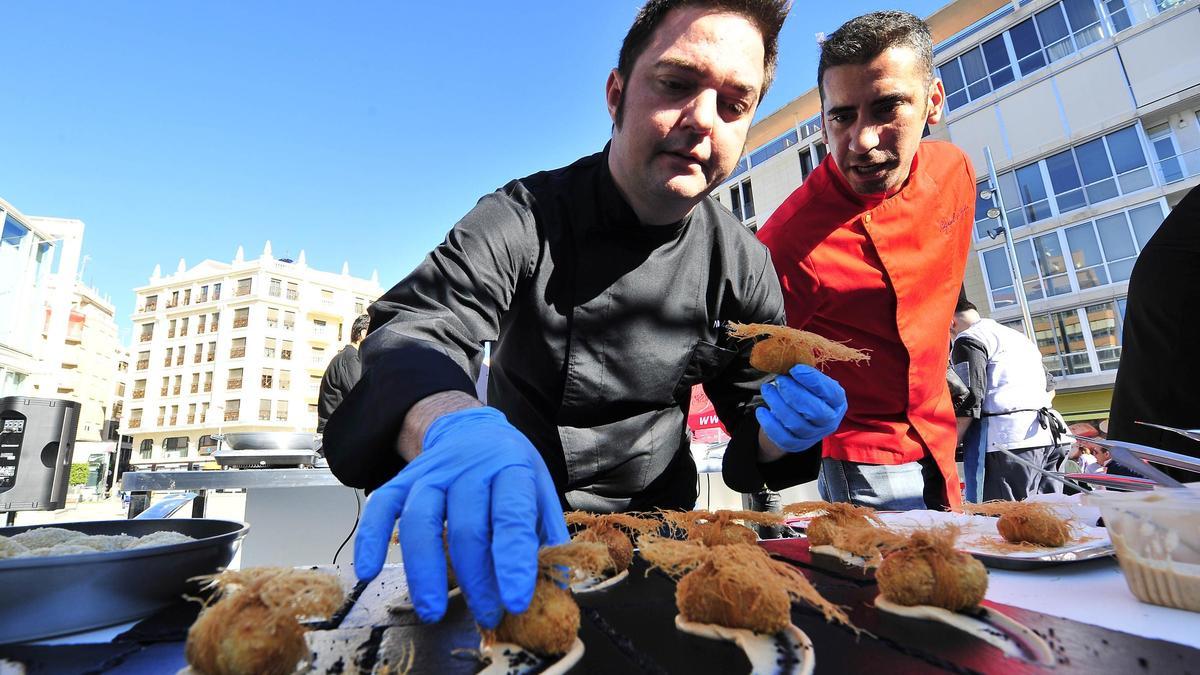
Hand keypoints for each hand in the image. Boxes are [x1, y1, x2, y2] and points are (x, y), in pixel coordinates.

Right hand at [354, 407, 567, 627]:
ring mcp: (432, 473)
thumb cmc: (510, 470)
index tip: (515, 601)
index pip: (511, 518)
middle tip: (486, 614)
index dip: (513, 562)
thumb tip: (560, 582)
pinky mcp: (403, 480)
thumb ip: (547, 534)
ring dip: (424, 571)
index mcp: (511, 469)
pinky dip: (371, 537)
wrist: (472, 429)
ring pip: (421, 520)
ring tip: (433, 610)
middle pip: (467, 527)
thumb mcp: (540, 490)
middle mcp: (470, 469)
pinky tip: (368, 570)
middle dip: (476, 579)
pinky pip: (381, 507)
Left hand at [756, 364, 846, 452]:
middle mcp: (830, 421)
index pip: (830, 393)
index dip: (813, 381)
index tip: (795, 369)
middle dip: (794, 394)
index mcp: (837, 401)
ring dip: (778, 405)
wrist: (798, 417)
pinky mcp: (797, 445)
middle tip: (780, 380)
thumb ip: (804, 373)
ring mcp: (814, 436)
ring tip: (767, 389)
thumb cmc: (805, 392)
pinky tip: (761, 411)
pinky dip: (770, 424)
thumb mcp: (809, 381)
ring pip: (797, 424)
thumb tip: (788, 359)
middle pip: (815, 411)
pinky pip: (783, 438)